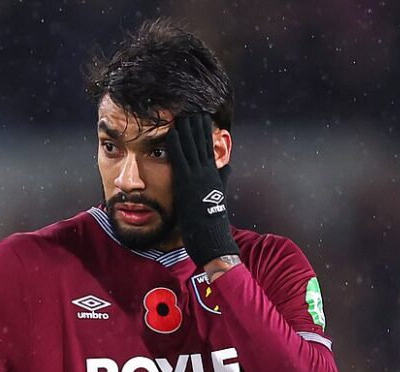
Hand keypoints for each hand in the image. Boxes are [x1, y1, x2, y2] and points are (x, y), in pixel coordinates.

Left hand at [165, 114, 239, 266]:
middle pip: (201, 142)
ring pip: (191, 147)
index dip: (204, 130)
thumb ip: (223, 178)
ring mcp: (197, 177)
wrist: (212, 239)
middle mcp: (206, 172)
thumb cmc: (212, 221)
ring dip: (186, 128)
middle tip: (191, 105)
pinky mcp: (186, 184)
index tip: (200, 115)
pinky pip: (180, 160)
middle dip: (196, 123)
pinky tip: (172, 132)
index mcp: (213, 174)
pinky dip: (176, 145)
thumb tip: (227, 166)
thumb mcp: (219, 194)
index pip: (208, 146)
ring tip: (182, 111)